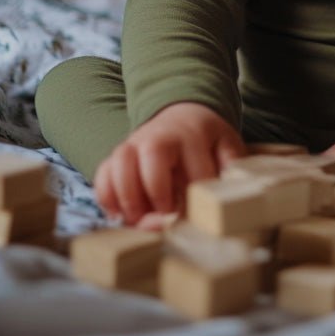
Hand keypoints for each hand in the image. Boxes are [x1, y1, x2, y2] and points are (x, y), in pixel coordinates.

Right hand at [94, 101, 244, 223]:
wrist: (182, 116)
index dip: (195, 198)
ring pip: (120, 164)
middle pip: (151, 156)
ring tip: (138, 219)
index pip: (195, 169)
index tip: (194, 216)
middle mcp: (159, 135)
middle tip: (163, 217)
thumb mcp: (227, 145)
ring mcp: (134, 144)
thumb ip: (231, 166)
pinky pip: (103, 174)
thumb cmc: (206, 139)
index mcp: (192, 135)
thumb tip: (225, 193)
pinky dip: (106, 197)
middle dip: (156, 192)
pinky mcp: (118, 156)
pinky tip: (119, 215)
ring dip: (127, 197)